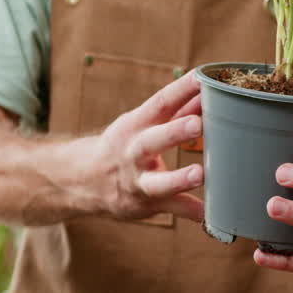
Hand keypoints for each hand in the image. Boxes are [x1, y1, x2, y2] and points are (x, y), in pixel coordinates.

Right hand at [93, 71, 204, 221]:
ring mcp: (136, 181)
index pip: (160, 103)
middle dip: (174, 132)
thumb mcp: (142, 124)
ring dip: (179, 179)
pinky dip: (189, 212)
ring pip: (157, 182)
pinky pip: (169, 209)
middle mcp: (132, 152)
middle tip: (198, 124)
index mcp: (135, 125)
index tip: (202, 77)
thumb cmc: (123, 144)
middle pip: (151, 141)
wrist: (82, 180)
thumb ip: (177, 111)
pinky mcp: (143, 204)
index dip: (180, 90)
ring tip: (199, 174)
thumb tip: (209, 91)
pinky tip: (209, 215)